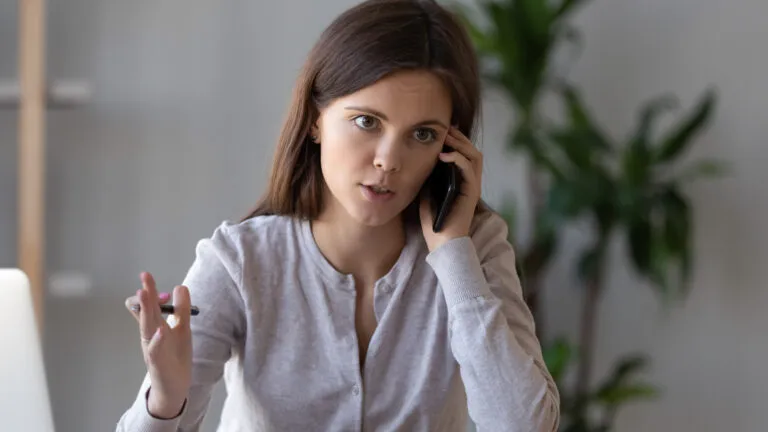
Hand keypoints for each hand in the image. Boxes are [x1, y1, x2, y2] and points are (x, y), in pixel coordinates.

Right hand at [125, 272, 191, 418]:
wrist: (174, 387)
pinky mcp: (157, 364)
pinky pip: (155, 351)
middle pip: (146, 312)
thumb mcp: (182, 329)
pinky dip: (157, 340)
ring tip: (145, 294)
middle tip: (144, 276)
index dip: (151, 293)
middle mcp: (150, 336)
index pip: (149, 305)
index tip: (155, 282)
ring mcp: (152, 349)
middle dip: (146, 294)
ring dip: (146, 311)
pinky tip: (161, 330)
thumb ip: (182, 310)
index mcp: (155, 327)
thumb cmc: (175, 357)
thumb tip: (180, 286)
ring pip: (147, 328)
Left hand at [420, 126, 482, 251]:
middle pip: (472, 151)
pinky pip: (469, 169)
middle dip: (459, 138)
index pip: (464, 155)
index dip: (456, 141)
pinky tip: (445, 155)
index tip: (442, 131)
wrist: (443, 245)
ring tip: (446, 138)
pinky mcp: (472, 192)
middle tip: (445, 129)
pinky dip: (459, 158)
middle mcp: (470, 183)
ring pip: (475, 156)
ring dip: (461, 144)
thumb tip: (420, 164)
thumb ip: (428, 182)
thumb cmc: (435, 225)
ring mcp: (473, 187)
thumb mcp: (426, 197)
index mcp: (461, 183)